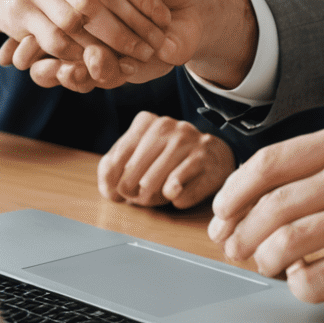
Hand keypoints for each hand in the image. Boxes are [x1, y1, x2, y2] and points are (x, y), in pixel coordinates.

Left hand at [97, 112, 236, 208]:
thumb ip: (112, 169)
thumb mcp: (138, 158)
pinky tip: (180, 192)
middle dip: (132, 193)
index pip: (117, 159)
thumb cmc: (168, 161)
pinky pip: (178, 194)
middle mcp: (167, 126)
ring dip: (152, 199)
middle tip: (139, 198)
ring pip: (153, 184)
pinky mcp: (205, 160)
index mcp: (147, 122)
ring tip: (158, 197)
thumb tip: (110, 188)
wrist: (213, 157)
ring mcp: (188, 141)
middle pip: (132, 174)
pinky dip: (175, 200)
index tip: (119, 191)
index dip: (113, 183)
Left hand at [206, 120, 323, 304]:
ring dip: (263, 259)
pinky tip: (302, 282)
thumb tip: (250, 197)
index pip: (269, 163)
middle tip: (232, 247)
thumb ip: (318, 166)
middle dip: (240, 231)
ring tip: (264, 266)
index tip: (221, 214)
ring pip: (286, 240)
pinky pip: (315, 278)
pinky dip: (297, 285)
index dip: (234, 193)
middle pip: (271, 204)